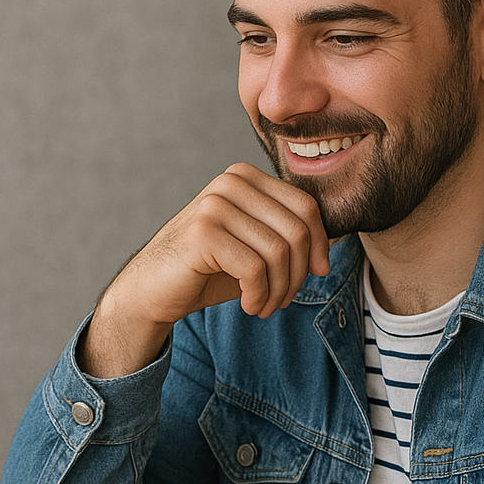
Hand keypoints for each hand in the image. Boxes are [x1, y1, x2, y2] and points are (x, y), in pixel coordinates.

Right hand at [81, 163, 329, 376]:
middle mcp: (231, 182)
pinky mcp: (203, 233)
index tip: (315, 274)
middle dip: (299, 274)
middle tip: (282, 300)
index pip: (306, 207)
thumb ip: (287, 236)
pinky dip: (260, 296)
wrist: (152, 290)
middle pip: (297, 230)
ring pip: (279, 253)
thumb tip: (332, 246)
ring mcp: (215, 205)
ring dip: (280, 291)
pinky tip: (250, 306)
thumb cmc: (208, 271)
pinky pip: (256, 269)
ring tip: (265, 306)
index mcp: (246, 177)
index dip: (320, 245)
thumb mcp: (255, 247)